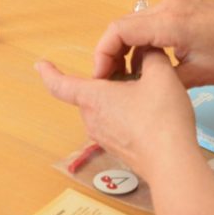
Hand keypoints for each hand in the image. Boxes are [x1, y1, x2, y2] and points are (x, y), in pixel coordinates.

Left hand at [37, 49, 197, 175]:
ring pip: (104, 109)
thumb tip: (148, 51)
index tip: (41, 64)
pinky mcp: (117, 148)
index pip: (60, 84)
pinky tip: (150, 113)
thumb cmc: (162, 119)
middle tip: (131, 69)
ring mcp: (103, 137)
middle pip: (90, 92)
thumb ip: (151, 57)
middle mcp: (91, 119)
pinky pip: (114, 124)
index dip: (48, 72)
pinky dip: (125, 114)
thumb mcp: (161, 75)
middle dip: (107, 79)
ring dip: (118, 97)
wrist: (172, 163)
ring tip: (147, 91)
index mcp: (93, 98)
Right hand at [92, 0, 213, 87]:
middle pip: (122, 28)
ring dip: (127, 51)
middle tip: (112, 84)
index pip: (118, 31)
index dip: (102, 55)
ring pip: (136, 27)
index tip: (102, 79)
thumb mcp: (202, 75)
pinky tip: (151, 66)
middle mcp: (167, 8)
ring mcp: (176, 6)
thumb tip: (141, 89)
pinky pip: (152, 25)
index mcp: (169, 22)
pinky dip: (143, 44)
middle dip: (111, 55)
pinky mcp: (184, 9)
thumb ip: (166, 80)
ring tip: (131, 79)